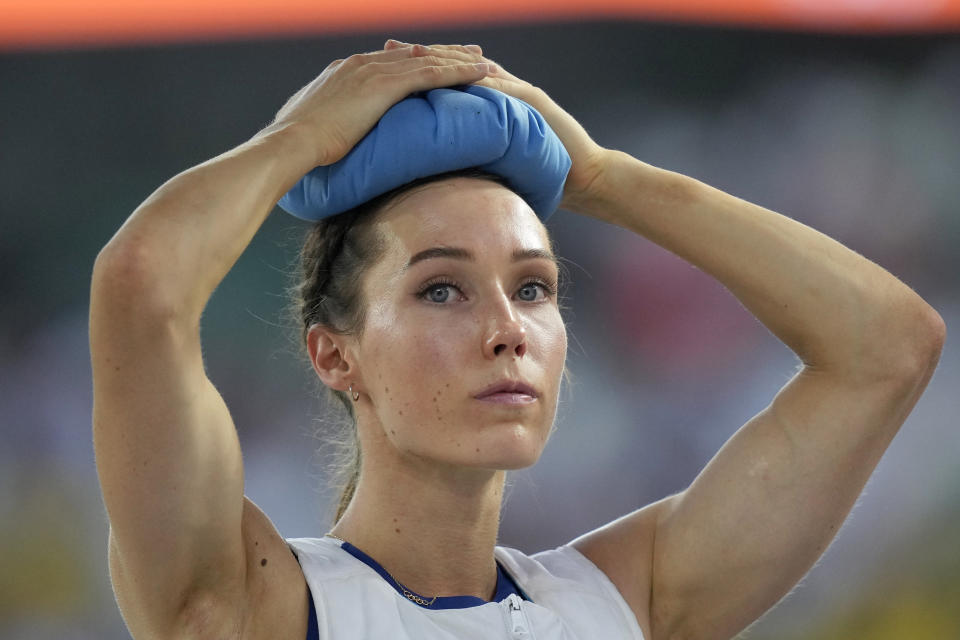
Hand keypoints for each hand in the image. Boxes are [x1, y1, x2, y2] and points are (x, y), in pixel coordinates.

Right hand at [265, 42, 495, 167]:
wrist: (292, 141)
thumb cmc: (297, 144)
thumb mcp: (315, 126)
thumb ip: (329, 122)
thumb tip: (330, 136)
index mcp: (345, 71)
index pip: (390, 60)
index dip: (416, 59)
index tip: (434, 59)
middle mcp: (362, 64)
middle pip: (414, 53)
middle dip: (444, 52)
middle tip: (471, 52)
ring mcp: (374, 72)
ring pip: (429, 60)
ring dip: (460, 60)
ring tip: (486, 61)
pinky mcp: (386, 86)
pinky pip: (433, 75)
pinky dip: (460, 72)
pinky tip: (482, 73)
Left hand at [384, 40, 608, 212]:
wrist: (580, 178)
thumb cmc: (535, 174)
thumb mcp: (492, 161)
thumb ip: (467, 154)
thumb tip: (431, 167)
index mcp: (489, 101)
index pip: (447, 77)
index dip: (415, 69)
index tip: (382, 64)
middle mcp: (502, 88)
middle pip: (456, 64)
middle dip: (420, 55)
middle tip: (388, 48)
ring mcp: (518, 91)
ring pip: (476, 68)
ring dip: (444, 60)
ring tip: (413, 55)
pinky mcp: (531, 102)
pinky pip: (502, 88)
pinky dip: (477, 82)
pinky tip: (454, 77)